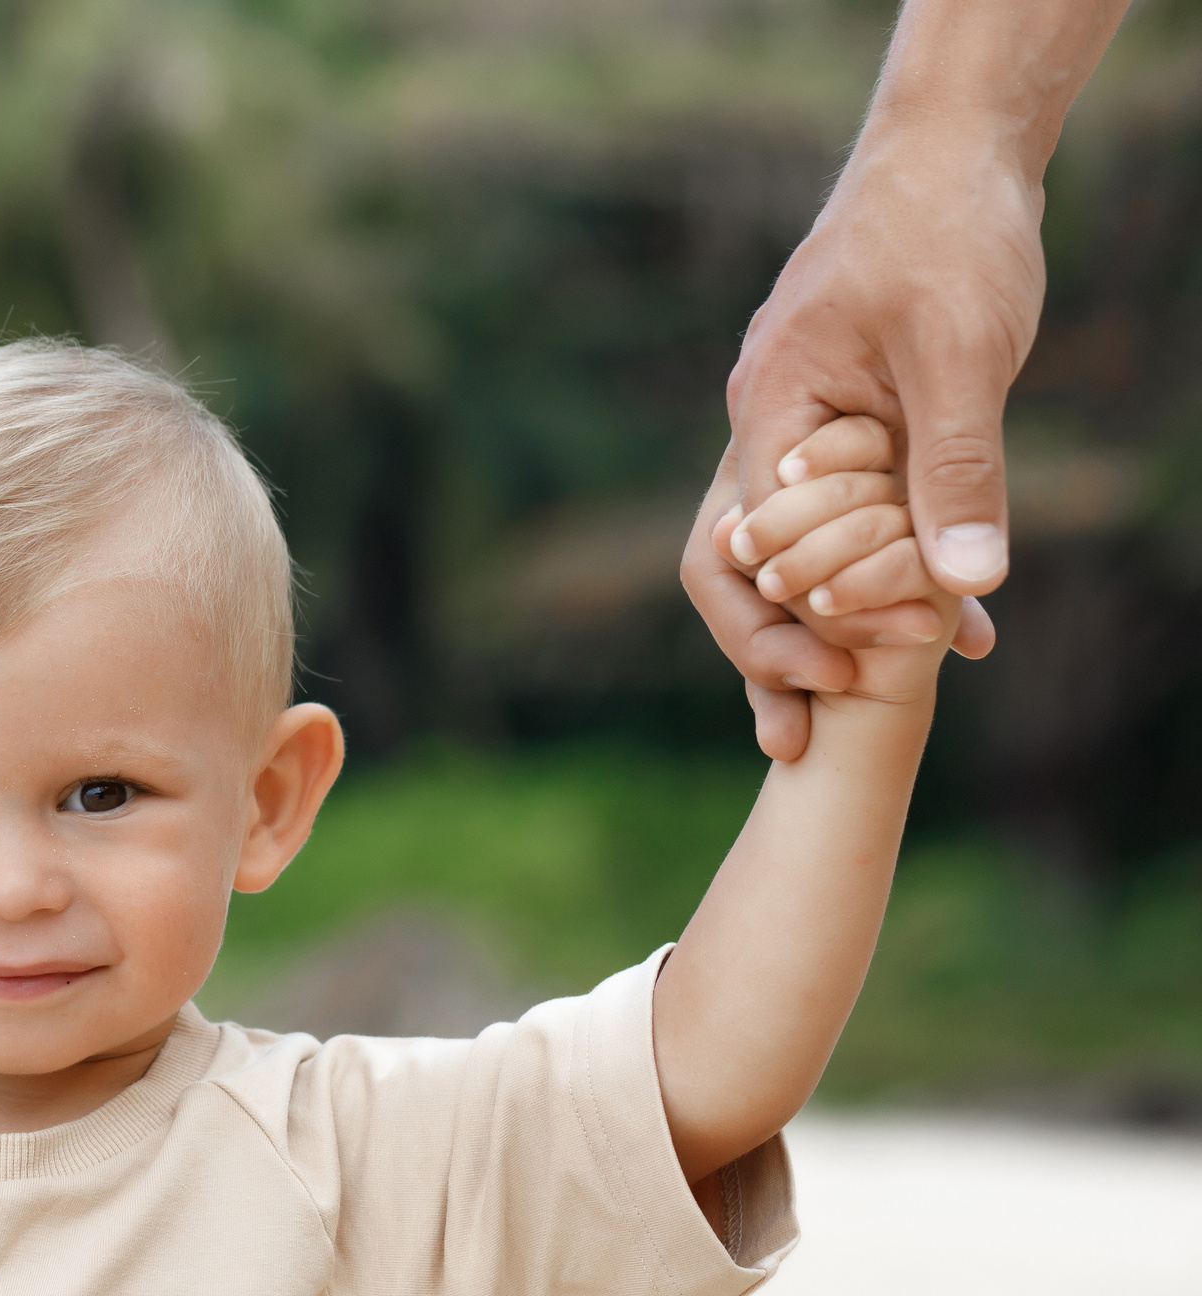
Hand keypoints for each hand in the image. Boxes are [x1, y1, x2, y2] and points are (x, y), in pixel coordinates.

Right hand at [710, 123, 1040, 756]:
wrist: (954, 155)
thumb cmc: (946, 237)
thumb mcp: (962, 359)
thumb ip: (958, 473)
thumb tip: (966, 592)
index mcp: (769, 413)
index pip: (750, 546)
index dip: (786, 619)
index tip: (839, 675)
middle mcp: (766, 432)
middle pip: (736, 569)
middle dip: (764, 653)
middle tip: (796, 733)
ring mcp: (798, 433)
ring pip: (787, 557)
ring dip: (817, 631)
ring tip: (837, 715)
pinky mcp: (844, 431)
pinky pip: (847, 523)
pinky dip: (884, 576)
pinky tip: (952, 622)